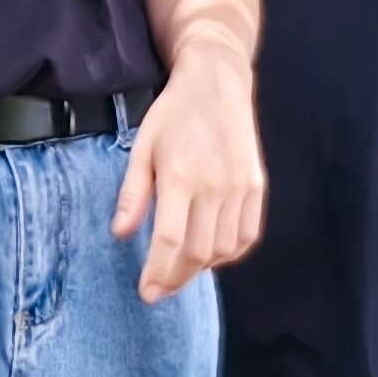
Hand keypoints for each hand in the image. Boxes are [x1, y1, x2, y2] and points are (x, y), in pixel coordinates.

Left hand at [113, 70, 264, 302]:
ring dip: (202, 269)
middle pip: (199, 252)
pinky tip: (210, 255)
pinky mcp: (257, 186)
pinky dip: (229, 253)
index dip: (158, 272)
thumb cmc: (172, 115)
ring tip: (180, 272)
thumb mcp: (141, 147)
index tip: (147, 292)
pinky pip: (247, 235)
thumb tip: (119, 234)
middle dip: (177, 278)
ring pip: (224, 249)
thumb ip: (132, 194)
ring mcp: (241, 188)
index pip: (171, 240)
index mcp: (180, 176)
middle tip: (159, 289)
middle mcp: (215, 186)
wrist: (217, 84)